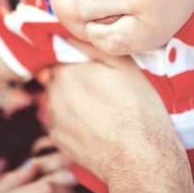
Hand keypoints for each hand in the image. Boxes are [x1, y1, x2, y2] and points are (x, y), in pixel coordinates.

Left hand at [45, 47, 193, 192]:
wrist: (140, 158)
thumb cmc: (138, 108)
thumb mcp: (123, 65)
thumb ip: (91, 46)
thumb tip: (68, 34)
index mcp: (66, 73)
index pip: (61, 56)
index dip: (77, 61)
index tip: (94, 69)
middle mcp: (53, 95)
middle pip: (58, 79)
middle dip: (74, 80)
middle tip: (101, 89)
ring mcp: (53, 121)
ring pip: (59, 101)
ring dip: (72, 101)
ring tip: (101, 110)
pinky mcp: (58, 142)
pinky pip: (61, 123)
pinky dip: (73, 122)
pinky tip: (95, 126)